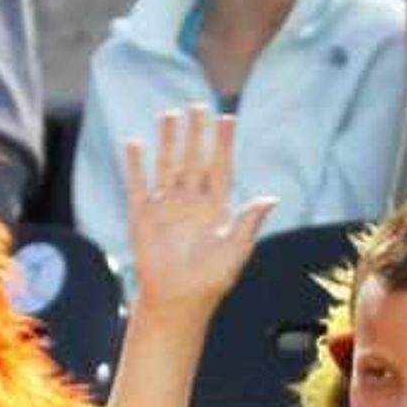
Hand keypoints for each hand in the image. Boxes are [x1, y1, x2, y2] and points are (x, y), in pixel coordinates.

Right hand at [119, 106, 275, 319]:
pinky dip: (136, 164)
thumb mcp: (236, 250)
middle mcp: (191, 201)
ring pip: (168, 165)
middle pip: (194, 159)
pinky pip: (138, 184)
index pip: (220, 167)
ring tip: (169, 115)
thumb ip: (249, 222)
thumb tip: (271, 198)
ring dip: (168, 141)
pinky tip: (135, 143)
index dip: (224, 143)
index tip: (228, 119)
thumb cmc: (211, 279)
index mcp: (216, 207)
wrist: (178, 300)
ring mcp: (166, 206)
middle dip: (196, 134)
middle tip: (198, 106)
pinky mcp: (143, 215)